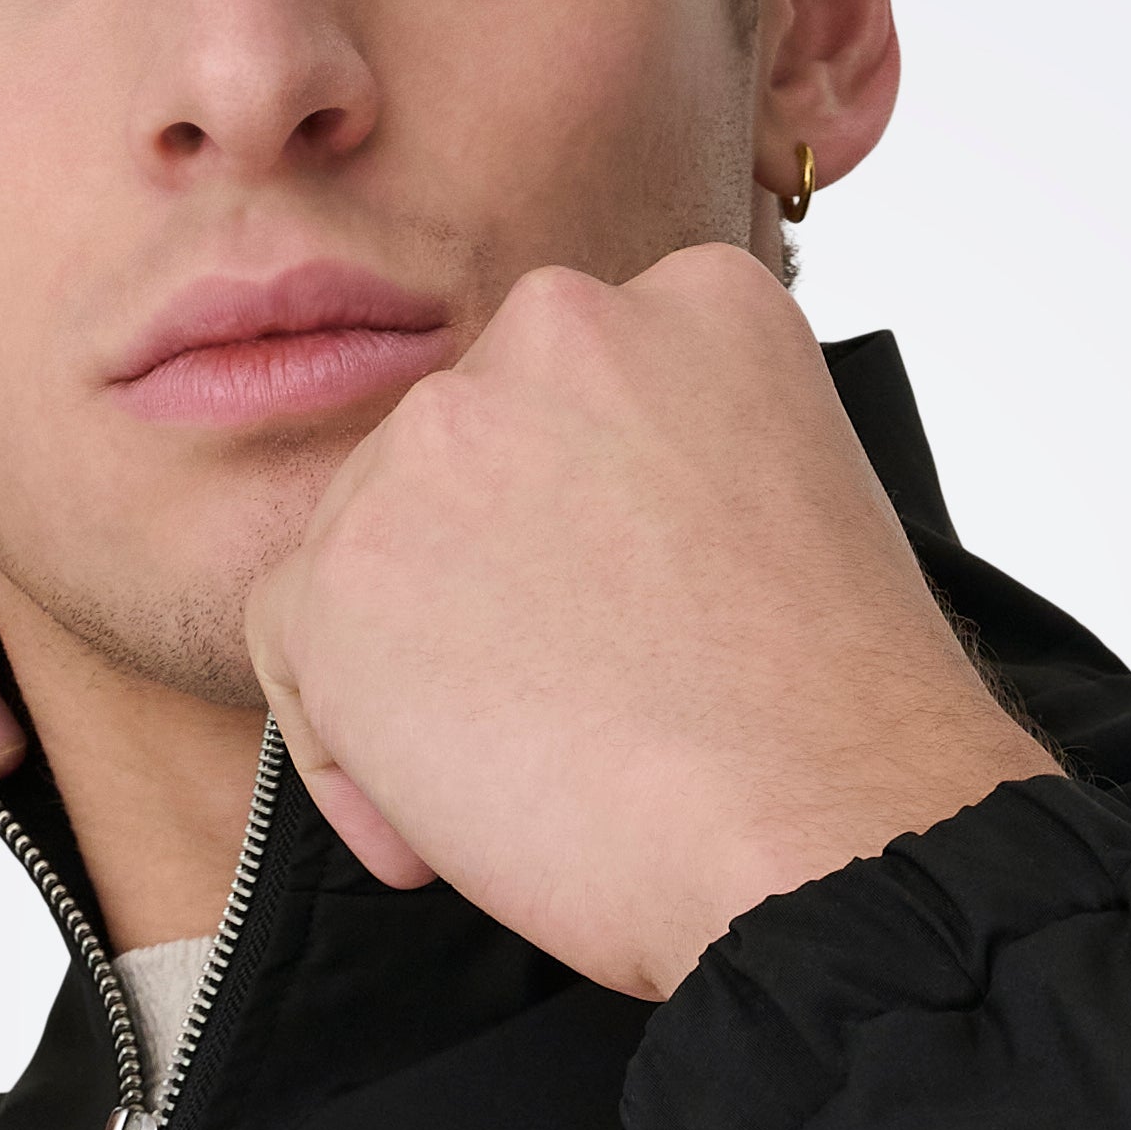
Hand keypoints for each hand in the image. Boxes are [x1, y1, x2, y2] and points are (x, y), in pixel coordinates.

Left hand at [243, 248, 1057, 1000]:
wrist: (820, 828)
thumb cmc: (834, 723)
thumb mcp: (792, 510)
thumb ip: (665, 470)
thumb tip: (554, 539)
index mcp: (694, 301)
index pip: (573, 400)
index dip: (580, 533)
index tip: (629, 632)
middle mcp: (559, 328)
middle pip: (464, 460)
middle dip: (493, 591)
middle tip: (571, 714)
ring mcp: (442, 437)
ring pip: (373, 544)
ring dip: (422, 668)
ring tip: (525, 779)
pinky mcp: (347, 563)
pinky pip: (296, 641)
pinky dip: (353, 746)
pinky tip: (443, 826)